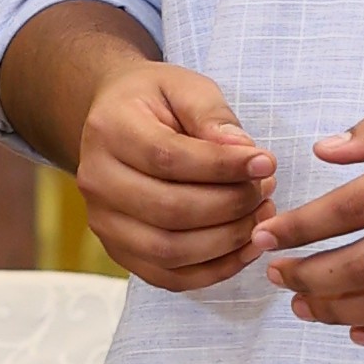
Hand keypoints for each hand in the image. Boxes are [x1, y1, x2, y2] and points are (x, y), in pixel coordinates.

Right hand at [75, 58, 278, 293]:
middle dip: (230, 205)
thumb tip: (244, 152)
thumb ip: (213, 115)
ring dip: (226, 241)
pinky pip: (168, 277)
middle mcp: (97, 182)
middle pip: (169, 210)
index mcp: (109, 131)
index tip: (266, 163)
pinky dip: (213, 271)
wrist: (117, 122)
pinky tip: (245, 248)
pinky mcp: (120, 252)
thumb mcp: (184, 87)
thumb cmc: (156, 101)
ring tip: (260, 217)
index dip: (223, 167)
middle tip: (265, 191)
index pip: (168, 159)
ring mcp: (104, 223)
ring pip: (169, 251)